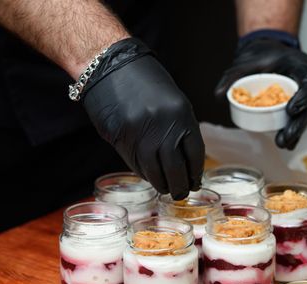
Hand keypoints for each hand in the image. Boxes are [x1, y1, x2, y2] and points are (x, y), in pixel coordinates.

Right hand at [83, 38, 204, 198]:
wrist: (110, 66)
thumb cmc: (143, 81)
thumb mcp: (171, 100)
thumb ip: (179, 127)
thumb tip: (185, 159)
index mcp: (181, 114)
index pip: (195, 154)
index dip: (196, 172)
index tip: (196, 181)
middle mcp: (163, 126)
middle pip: (176, 169)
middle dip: (180, 186)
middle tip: (181, 193)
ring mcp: (141, 135)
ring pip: (155, 172)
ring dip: (162, 185)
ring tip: (166, 189)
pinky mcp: (121, 139)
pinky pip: (137, 165)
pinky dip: (145, 174)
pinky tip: (150, 176)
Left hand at [216, 34, 306, 149]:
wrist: (268, 53)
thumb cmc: (262, 55)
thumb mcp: (247, 62)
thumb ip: (233, 76)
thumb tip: (217, 95)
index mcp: (302, 66)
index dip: (302, 97)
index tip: (291, 110)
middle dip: (298, 123)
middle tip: (285, 136)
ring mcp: (306, 94)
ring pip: (305, 115)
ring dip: (295, 131)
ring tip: (283, 143)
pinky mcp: (300, 104)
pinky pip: (298, 119)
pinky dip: (293, 131)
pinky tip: (287, 144)